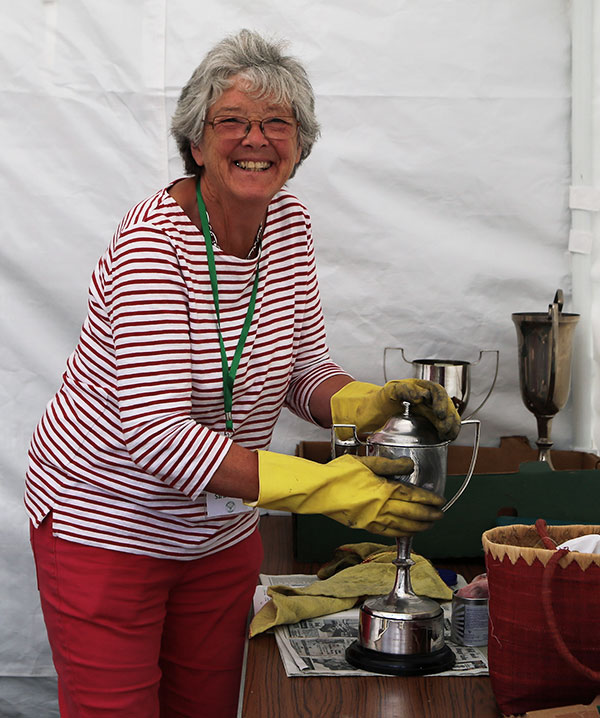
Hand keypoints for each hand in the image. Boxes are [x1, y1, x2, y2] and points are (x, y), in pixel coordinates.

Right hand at [247, 451, 444, 536]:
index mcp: (383, 490)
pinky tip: (407, 533)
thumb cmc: (339, 474)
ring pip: (402, 526)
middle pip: (412, 513)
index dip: (428, 499)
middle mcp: (381, 508)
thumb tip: (409, 466)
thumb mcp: (366, 462)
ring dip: (419, 526)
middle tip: (440, 515)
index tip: (439, 501)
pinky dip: (401, 533)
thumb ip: (390, 465)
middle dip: (428, 515)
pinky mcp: (364, 526)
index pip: (413, 496)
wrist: (319, 491)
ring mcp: (373, 520)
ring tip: (429, 525)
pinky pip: (388, 533)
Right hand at [330, 379, 460, 440]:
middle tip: (447, 426)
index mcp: (426, 407)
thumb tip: (441, 446)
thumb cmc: (385, 423)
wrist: (364, 413)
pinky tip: (417, 399)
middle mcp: (420, 396)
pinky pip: (403, 389)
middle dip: (448, 411)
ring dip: (438, 400)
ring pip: (430, 389)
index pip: (445, 410)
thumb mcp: (407, 432)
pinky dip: (411, 393)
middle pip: (441, 397)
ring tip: (439, 413)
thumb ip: (422, 435)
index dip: (452, 421)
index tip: (451, 435)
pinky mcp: (392, 390)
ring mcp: (408, 391)